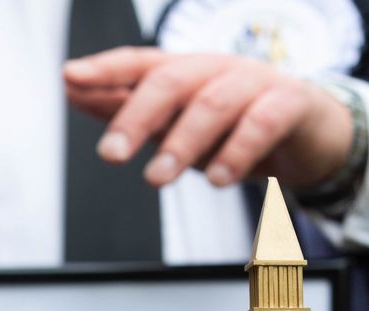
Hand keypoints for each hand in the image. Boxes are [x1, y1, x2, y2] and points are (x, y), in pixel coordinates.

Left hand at [64, 47, 352, 190]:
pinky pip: (263, 122)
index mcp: (182, 70)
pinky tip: (218, 179)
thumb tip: (73, 92)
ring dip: (181, 144)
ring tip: (157, 179)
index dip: (104, 68)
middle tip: (110, 153)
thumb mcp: (172, 120)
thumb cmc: (231, 124)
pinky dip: (237, 152)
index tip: (70, 78)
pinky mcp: (291, 104)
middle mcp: (214, 69)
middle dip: (135, 116)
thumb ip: (124, 107)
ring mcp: (254, 82)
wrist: (308, 134)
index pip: (138, 63)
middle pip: (171, 81)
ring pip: (213, 104)